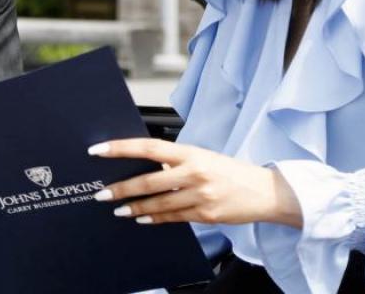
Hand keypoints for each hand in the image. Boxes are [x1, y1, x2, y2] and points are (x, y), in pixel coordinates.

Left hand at [88, 138, 302, 227]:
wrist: (266, 191)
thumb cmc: (231, 171)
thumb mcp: (203, 157)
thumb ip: (176, 161)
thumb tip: (145, 165)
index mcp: (191, 153)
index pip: (149, 147)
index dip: (121, 148)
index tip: (98, 150)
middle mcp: (195, 172)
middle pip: (149, 180)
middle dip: (121, 188)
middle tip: (102, 193)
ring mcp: (201, 194)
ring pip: (158, 203)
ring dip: (135, 207)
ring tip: (118, 209)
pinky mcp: (206, 214)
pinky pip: (173, 217)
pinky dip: (155, 218)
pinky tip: (141, 218)